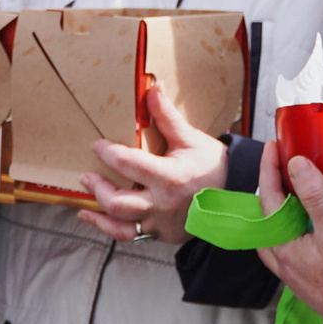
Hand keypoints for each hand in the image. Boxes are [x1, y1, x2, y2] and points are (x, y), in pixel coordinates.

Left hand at [80, 86, 227, 244]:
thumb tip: (153, 87)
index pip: (129, 164)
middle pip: (118, 203)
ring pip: (121, 228)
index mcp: (169, 177)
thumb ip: (167, 116)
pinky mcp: (162, 235)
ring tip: (86, 203)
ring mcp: (161, 224)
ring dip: (99, 215)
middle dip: (99, 188)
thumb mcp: (191, 139)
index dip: (108, 153)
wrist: (236, 197)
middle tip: (88, 175)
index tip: (98, 146)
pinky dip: (110, 229)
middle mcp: (162, 204)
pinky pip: (131, 236)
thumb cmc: (214, 167)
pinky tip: (96, 219)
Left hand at [254, 145, 322, 323]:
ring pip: (276, 229)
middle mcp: (278, 256)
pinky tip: (304, 220)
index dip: (269, 168)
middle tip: (282, 161)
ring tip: (291, 186)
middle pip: (267, 213)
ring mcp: (289, 268)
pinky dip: (291, 223)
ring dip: (281, 205)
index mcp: (279, 242)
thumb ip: (314, 196)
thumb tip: (296, 163)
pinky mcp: (302, 275)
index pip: (267, 196)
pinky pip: (288, 242)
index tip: (273, 145)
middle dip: (273, 185)